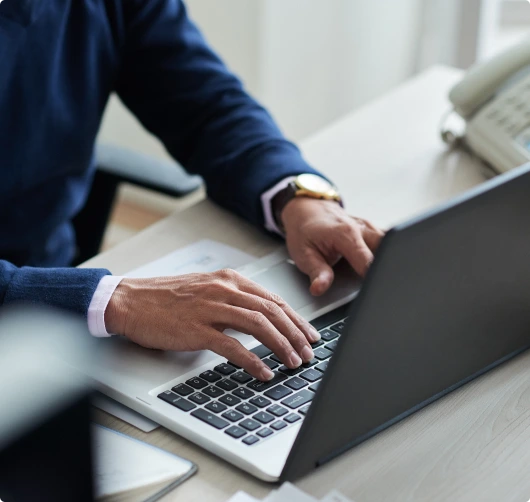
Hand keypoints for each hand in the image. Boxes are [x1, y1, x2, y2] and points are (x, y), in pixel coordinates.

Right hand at [105, 269, 320, 380]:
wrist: (130, 300)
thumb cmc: (166, 297)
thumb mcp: (206, 289)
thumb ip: (233, 299)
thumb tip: (261, 317)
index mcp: (229, 280)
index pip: (272, 299)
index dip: (295, 318)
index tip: (309, 333)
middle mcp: (224, 290)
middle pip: (271, 311)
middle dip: (296, 333)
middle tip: (309, 351)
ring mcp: (210, 308)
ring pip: (258, 325)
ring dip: (281, 346)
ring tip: (294, 362)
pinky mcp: (196, 329)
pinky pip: (232, 346)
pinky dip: (252, 360)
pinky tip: (263, 372)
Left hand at [281, 198, 384, 295]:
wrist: (306, 209)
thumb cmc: (304, 231)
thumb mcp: (304, 254)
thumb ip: (317, 272)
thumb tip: (320, 288)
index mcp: (345, 234)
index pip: (368, 261)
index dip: (372, 278)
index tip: (374, 290)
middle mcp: (361, 228)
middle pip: (387, 249)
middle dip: (387, 268)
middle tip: (382, 285)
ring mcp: (369, 227)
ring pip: (390, 244)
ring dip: (389, 259)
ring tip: (383, 276)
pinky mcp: (373, 230)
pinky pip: (387, 241)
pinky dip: (388, 253)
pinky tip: (383, 265)